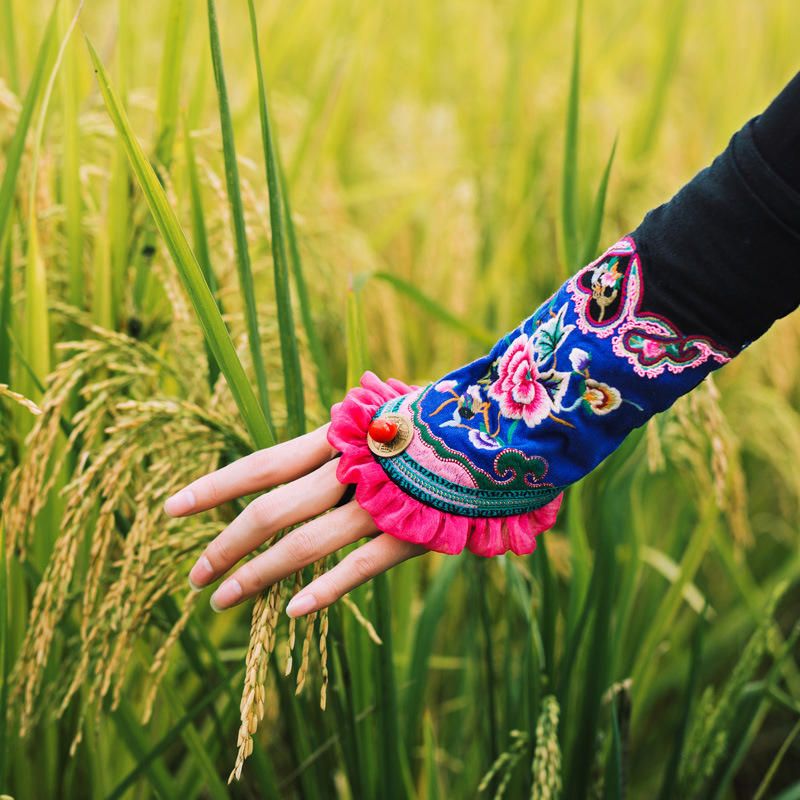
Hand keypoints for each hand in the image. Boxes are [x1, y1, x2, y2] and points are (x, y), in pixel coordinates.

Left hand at [164, 424, 425, 615]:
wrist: (507, 432)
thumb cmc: (442, 418)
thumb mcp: (392, 408)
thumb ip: (358, 421)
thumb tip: (342, 406)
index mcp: (340, 437)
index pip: (261, 465)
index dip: (214, 487)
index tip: (171, 508)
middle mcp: (350, 470)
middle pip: (270, 511)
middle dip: (225, 546)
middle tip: (195, 577)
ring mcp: (380, 504)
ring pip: (305, 546)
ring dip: (256, 576)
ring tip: (223, 601)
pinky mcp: (412, 535)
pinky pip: (360, 569)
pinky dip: (324, 591)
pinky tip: (291, 613)